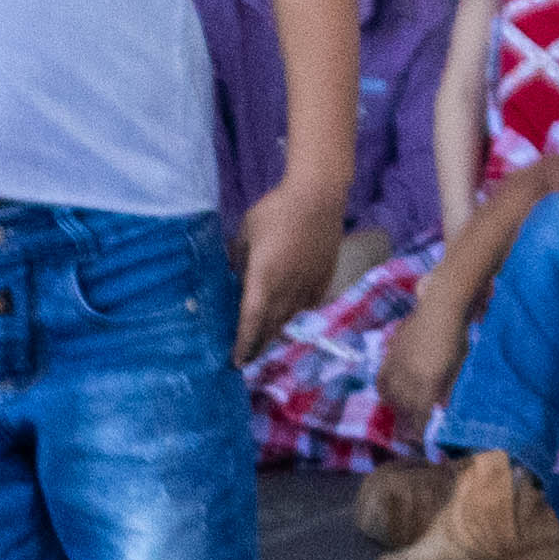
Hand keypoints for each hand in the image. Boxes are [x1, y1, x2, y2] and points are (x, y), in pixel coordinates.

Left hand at [232, 193, 346, 360]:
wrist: (318, 197)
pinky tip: (290, 310)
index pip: (251, 321)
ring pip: (289, 317)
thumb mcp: (245, 233)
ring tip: (266, 338)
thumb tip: (234, 276)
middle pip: (271, 327)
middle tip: (248, 358)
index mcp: (263, 280)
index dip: (243, 344)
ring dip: (276, 329)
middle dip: (258, 345)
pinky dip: (296, 310)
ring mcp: (308, 286)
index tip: (236, 362)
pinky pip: (307, 304)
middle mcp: (287, 290)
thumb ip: (239, 259)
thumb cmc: (275, 210)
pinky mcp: (324, 279)